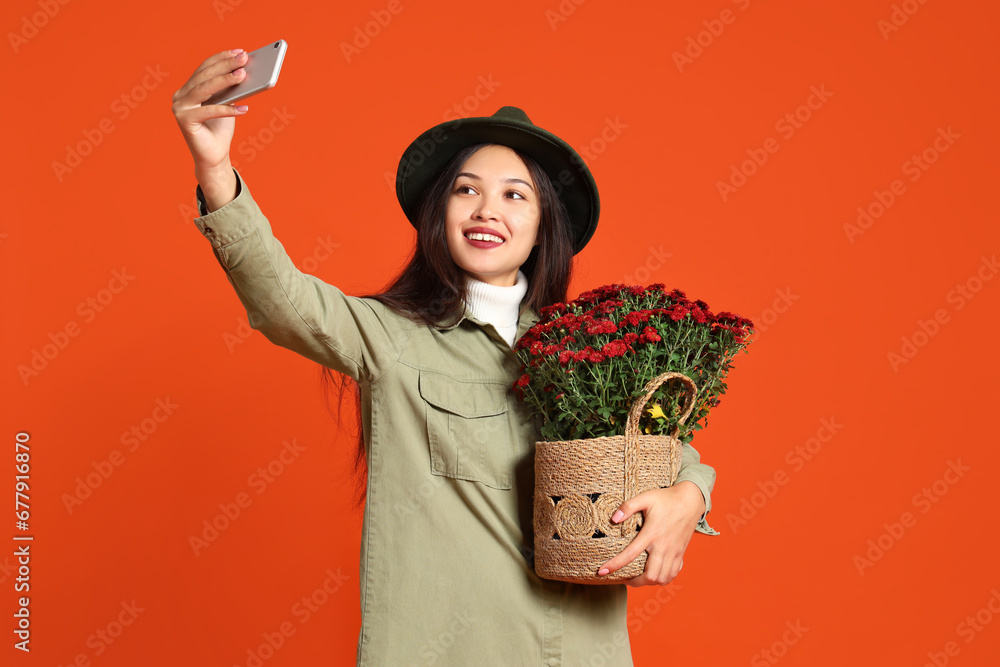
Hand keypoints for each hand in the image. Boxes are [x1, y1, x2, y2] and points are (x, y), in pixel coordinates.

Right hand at [171, 49, 248, 209]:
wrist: (214, 157)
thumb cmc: (221, 130)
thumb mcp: (227, 104)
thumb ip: (229, 89)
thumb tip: (243, 71)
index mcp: (188, 89)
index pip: (205, 68)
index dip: (222, 58)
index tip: (240, 51)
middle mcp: (180, 96)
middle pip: (205, 76)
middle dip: (226, 65)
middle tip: (244, 59)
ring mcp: (179, 107)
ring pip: (205, 89)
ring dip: (225, 81)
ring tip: (243, 75)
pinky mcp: (184, 120)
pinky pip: (209, 111)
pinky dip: (227, 110)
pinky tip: (244, 109)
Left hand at [596, 481, 704, 586]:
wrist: (690, 500)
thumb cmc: (666, 498)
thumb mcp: (645, 497)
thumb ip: (628, 507)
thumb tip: (614, 519)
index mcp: (652, 533)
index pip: (630, 554)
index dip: (615, 565)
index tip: (602, 571)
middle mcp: (663, 546)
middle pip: (650, 576)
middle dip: (635, 582)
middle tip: (624, 579)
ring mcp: (674, 552)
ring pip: (662, 578)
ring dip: (649, 582)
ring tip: (638, 578)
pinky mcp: (680, 553)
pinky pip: (673, 574)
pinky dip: (663, 578)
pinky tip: (655, 573)